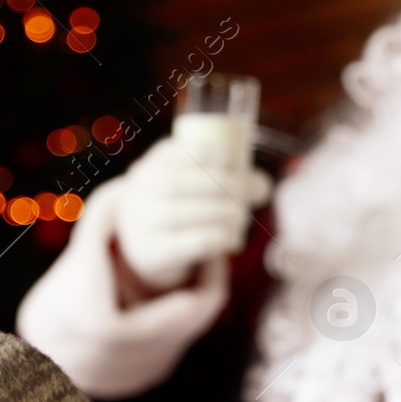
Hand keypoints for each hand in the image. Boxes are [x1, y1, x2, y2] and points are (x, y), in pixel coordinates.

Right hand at [115, 137, 271, 290]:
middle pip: (194, 182)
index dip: (215, 153)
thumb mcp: (189, 181)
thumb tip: (263, 186)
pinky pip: (195, 242)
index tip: (233, 163)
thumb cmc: (174, 202)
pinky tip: (232, 238)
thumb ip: (226, 176)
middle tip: (248, 196)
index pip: (187, 150)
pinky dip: (221, 238)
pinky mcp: (155, 251)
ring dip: (228, 214)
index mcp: (155, 162)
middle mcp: (145, 188)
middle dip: (229, 186)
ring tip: (242, 218)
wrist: (137, 241)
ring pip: (194, 212)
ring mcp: (146, 221)